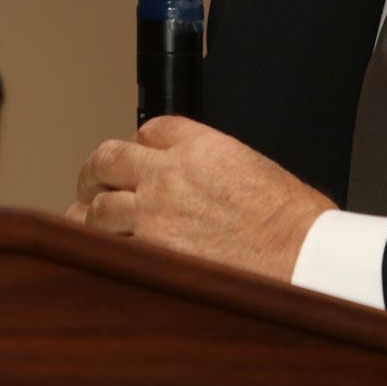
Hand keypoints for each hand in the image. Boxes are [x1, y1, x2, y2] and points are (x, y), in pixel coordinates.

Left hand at [67, 116, 335, 280]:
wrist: (300, 256)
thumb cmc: (294, 222)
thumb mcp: (257, 170)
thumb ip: (218, 169)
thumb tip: (202, 186)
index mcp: (201, 146)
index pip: (151, 130)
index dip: (139, 144)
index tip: (135, 157)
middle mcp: (170, 173)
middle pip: (110, 158)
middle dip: (95, 171)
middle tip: (90, 182)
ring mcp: (155, 213)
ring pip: (98, 206)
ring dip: (89, 214)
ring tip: (85, 222)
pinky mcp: (151, 252)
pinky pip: (108, 247)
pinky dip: (101, 251)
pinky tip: (98, 256)